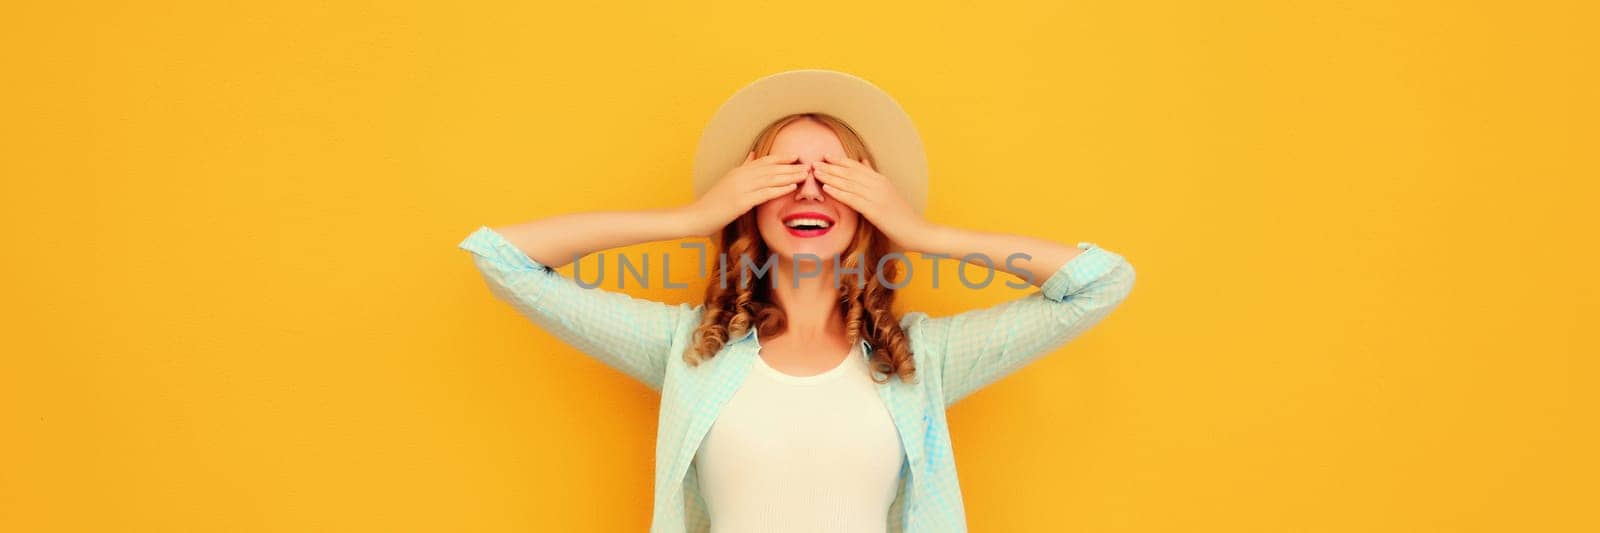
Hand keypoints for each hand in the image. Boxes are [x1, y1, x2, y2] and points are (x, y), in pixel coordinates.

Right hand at [681, 151, 809, 235]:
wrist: (695, 216)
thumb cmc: (712, 203)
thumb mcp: (727, 181)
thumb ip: (742, 168)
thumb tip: (753, 154)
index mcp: (738, 171)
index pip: (764, 161)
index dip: (781, 158)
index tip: (796, 156)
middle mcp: (741, 176)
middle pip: (771, 168)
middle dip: (791, 166)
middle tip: (809, 165)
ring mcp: (741, 188)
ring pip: (771, 178)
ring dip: (790, 176)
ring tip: (805, 174)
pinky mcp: (741, 201)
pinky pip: (765, 193)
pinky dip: (780, 188)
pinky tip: (792, 187)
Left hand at [812, 153, 932, 250]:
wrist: (917, 231)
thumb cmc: (902, 215)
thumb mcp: (889, 192)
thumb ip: (874, 177)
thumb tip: (863, 161)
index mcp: (881, 180)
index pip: (857, 167)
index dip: (840, 161)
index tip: (825, 156)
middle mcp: (878, 184)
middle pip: (850, 173)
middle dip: (830, 167)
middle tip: (813, 163)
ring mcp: (877, 196)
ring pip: (849, 184)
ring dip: (830, 177)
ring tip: (815, 173)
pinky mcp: (875, 210)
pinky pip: (853, 199)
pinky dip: (839, 192)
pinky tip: (827, 188)